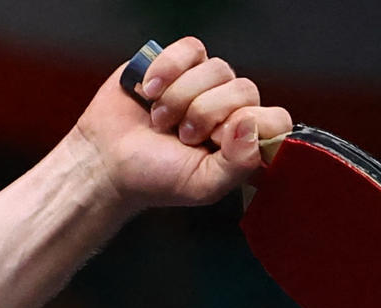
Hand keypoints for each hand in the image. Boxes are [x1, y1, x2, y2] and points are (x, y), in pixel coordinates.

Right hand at [73, 37, 290, 211]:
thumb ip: (238, 165)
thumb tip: (251, 124)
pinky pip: (191, 49)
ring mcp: (204, 83)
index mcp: (241, 141)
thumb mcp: (201, 186)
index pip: (275, 120)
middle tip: (180, 136)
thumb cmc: (152, 178)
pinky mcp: (179, 63)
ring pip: (216, 68)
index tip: (218, 141)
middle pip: (244, 89)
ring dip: (181, 97)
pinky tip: (150, 90)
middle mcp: (228, 108)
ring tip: (160, 120)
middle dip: (205, 114)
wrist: (105, 161)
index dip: (249, 125)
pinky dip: (167, 69)